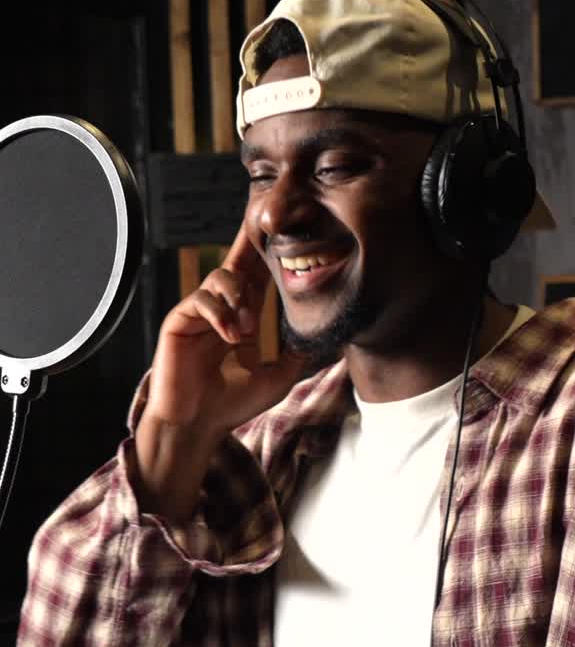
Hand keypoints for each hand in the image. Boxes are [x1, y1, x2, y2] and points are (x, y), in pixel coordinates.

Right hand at [145, 223, 301, 434]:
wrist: (198, 426)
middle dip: (249, 242)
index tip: (283, 232)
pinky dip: (220, 314)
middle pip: (235, 263)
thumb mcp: (277, 379)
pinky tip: (232, 336)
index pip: (256, 278)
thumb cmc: (231, 406)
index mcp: (242, 319)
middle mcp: (220, 311)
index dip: (267, 256)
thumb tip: (322, 339)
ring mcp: (198, 315)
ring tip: (248, 329)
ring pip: (219, 278)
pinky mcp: (179, 322)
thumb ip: (297, 356)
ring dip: (239, 296)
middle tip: (263, 220)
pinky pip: (200, 300)